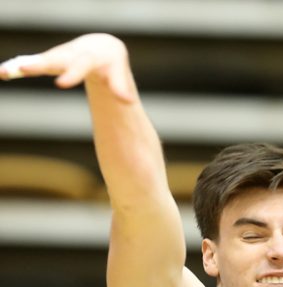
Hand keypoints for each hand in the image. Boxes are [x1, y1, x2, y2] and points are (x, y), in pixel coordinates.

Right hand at [0, 33, 133, 101]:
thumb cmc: (112, 62)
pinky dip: (17, 67)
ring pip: (41, 60)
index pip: (81, 64)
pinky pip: (33, 63)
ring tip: (5, 72)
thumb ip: (121, 88)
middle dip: (40, 64)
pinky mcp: (51, 60)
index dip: (71, 74)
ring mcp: (60, 55)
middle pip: (55, 58)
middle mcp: (72, 53)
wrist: (101, 47)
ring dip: (23, 65)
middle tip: (23, 69)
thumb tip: (129, 102)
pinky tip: (2, 73)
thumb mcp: (119, 73)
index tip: (60, 85)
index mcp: (90, 55)